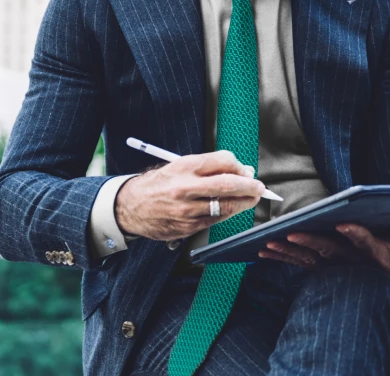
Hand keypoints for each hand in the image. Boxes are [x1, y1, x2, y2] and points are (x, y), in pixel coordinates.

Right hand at [113, 150, 266, 240]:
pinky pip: (215, 221)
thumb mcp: (179, 166)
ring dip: (243, 203)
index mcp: (184, 167)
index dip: (239, 166)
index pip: (223, 161)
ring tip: (251, 199)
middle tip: (260, 188)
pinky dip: (227, 214)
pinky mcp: (187, 227)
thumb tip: (241, 171)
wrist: (130, 207)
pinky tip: (231, 209)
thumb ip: (210, 167)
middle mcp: (185, 188)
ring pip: (225, 207)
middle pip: (229, 185)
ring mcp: (186, 210)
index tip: (246, 171)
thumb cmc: (159, 184)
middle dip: (250, 187)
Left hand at [259, 215, 389, 284]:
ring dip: (289, 252)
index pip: (367, 242)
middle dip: (310, 242)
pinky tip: (263, 249)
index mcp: (376, 251)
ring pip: (311, 259)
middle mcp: (354, 260)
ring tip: (268, 243)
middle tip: (290, 233)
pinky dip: (283, 256)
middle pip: (331, 251)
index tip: (344, 224)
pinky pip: (301, 262)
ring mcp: (337, 264)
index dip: (356, 235)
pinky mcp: (325, 265)